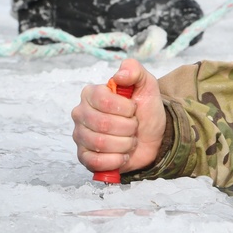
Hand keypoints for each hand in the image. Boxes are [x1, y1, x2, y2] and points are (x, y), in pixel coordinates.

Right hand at [71, 57, 167, 175]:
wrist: (152, 137)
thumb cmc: (145, 110)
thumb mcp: (146, 85)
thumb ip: (134, 70)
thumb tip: (119, 75)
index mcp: (91, 94)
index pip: (103, 100)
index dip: (125, 108)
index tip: (134, 109)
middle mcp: (81, 114)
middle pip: (102, 124)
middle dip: (127, 127)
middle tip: (134, 126)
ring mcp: (80, 136)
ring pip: (100, 144)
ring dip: (124, 144)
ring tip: (129, 140)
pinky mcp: (84, 157)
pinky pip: (95, 162)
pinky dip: (115, 160)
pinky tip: (123, 155)